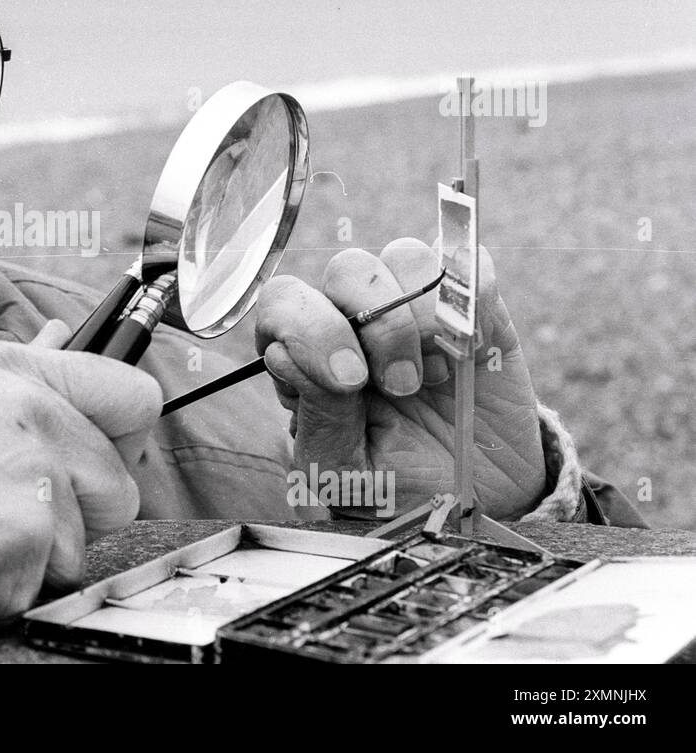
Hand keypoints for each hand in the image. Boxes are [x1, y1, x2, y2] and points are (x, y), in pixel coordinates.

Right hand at [0, 329, 160, 637]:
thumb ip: (13, 372)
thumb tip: (64, 338)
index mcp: (16, 370)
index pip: (135, 396)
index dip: (124, 441)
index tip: (98, 465)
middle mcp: (33, 412)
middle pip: (120, 489)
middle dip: (74, 519)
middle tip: (1, 518)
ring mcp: (32, 474)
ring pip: (78, 548)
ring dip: (27, 560)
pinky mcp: (22, 536)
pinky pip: (39, 586)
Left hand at [254, 238, 545, 520]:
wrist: (480, 508)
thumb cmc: (396, 492)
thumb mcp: (344, 475)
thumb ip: (318, 417)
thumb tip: (287, 353)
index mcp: (309, 358)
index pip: (284, 303)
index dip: (310, 329)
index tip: (349, 381)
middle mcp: (356, 322)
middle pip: (345, 269)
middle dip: (375, 323)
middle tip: (400, 386)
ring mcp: (416, 311)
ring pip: (403, 256)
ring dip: (421, 315)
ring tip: (434, 376)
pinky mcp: (475, 309)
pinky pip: (468, 262)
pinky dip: (470, 295)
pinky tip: (470, 351)